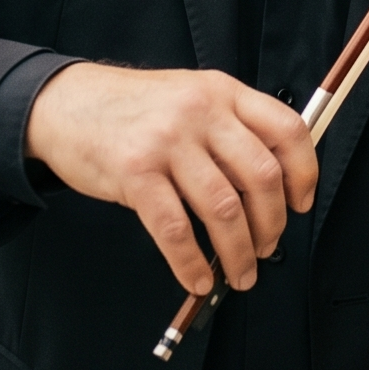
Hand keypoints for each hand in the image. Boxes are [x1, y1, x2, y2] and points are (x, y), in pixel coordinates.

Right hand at [25, 63, 316, 295]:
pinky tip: (197, 279)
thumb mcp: (190, 97)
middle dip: (271, 225)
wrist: (64, 104)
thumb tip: (273, 187)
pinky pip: (176, 231)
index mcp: (221, 90)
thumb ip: (229, 127)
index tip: (301, 204)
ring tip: (239, 274)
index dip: (304, 173)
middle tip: (267, 248)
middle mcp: (200, 111)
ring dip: (238, 253)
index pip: (286, 130)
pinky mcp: (135, 173)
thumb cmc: (132, 109)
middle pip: (261, 176)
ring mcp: (167, 141)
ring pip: (223, 209)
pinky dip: (192, 265)